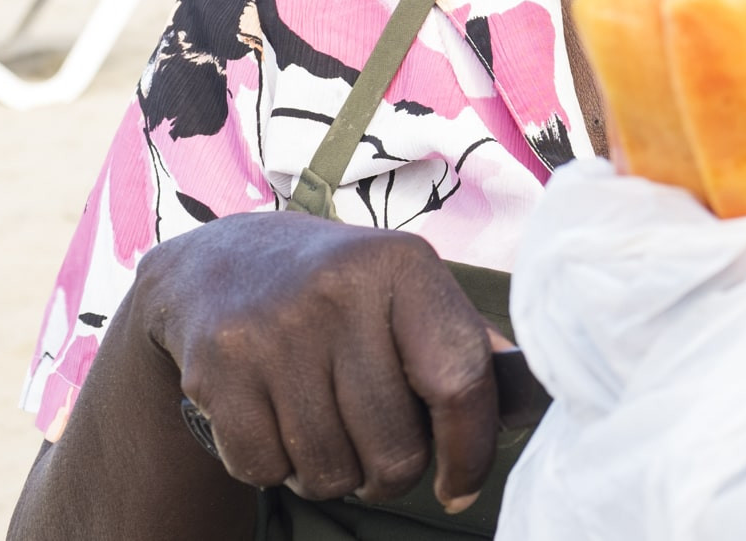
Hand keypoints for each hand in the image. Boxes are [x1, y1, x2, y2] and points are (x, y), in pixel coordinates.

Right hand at [138, 211, 504, 510]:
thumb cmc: (343, 290)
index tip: (460, 483)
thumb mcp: (408, 288)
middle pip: (393, 445)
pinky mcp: (217, 367)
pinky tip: (280, 423)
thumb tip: (528, 403)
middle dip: (393, 471)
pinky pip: (266, 470)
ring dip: (335, 474)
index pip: (459, 383)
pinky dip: (278, 469)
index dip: (469, 451)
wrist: (224, 262)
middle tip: (380, 450)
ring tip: (329, 430)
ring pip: (330, 470)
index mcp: (403, 266)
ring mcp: (272, 329)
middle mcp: (338, 290)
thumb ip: (464, 343)